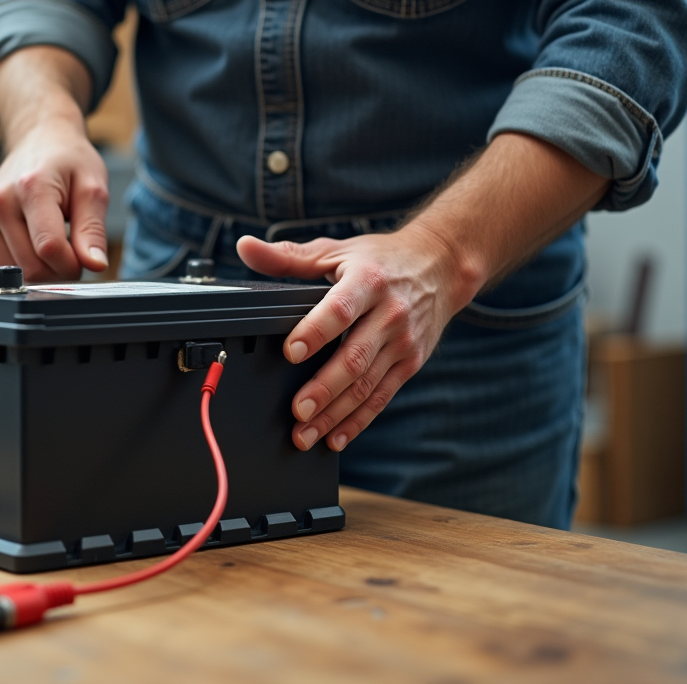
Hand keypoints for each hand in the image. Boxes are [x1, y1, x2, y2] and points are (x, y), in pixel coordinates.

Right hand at [0, 119, 109, 280]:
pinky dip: (24, 260)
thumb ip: (93, 230)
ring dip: (42, 268)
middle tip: (75, 253)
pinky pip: (4, 263)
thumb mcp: (93, 188)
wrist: (38, 139)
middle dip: (58, 271)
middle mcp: (0, 201)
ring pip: (16, 271)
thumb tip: (95, 265)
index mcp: (32, 187)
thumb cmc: (69, 161)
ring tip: (57, 242)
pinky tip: (35, 237)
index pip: (49, 248)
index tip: (86, 259)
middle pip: (30, 265)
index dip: (72, 265)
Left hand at [237, 227, 478, 451]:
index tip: (291, 352)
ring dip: (335, 414)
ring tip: (306, 433)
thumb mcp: (336, 251)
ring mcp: (402, 342)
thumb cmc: (381, 259)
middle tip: (297, 410)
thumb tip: (245, 248)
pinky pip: (382, 397)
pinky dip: (358, 421)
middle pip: (354, 357)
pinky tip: (336, 437)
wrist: (441, 266)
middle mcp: (390, 314)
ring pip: (367, 385)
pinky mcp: (410, 363)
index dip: (315, 332)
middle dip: (325, 388)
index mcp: (368, 281)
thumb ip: (288, 256)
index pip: (340, 310)